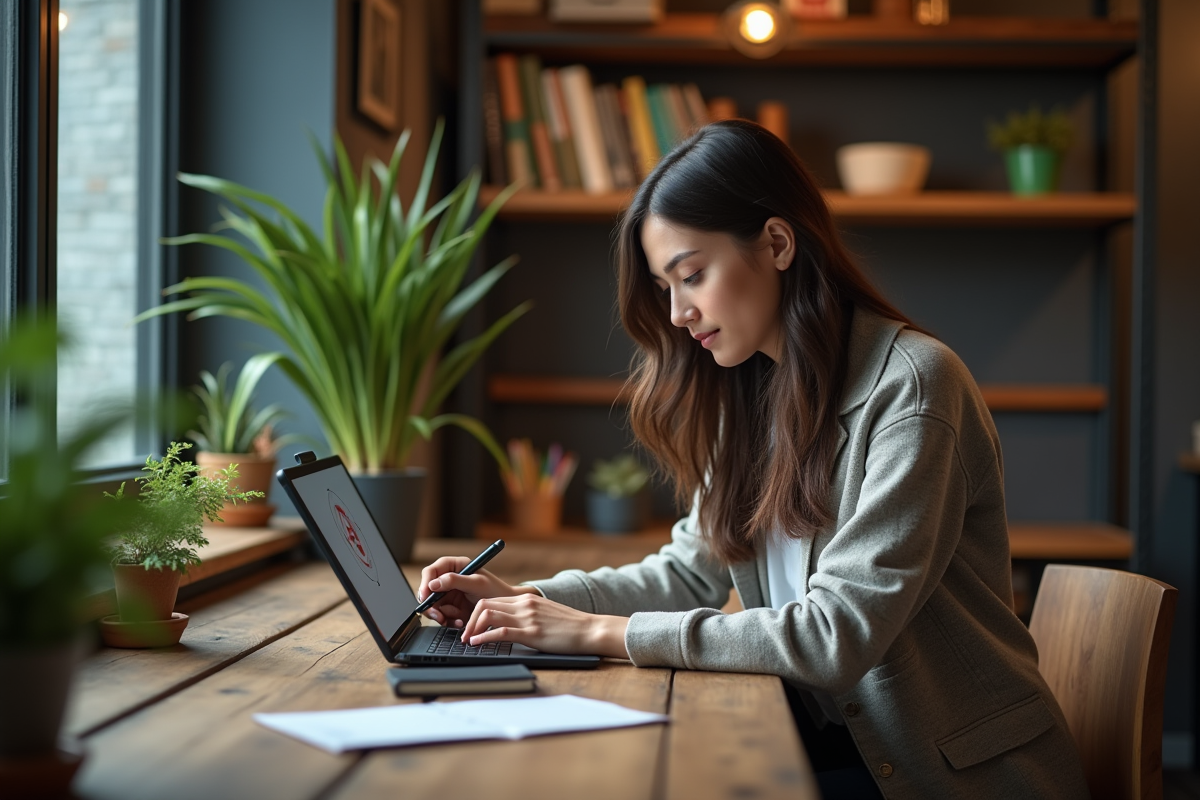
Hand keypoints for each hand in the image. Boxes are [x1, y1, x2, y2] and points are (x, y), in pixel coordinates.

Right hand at [417, 556, 536, 626]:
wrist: (505, 609)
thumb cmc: (495, 590)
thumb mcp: (476, 583)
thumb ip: (454, 581)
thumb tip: (433, 584)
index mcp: (455, 566)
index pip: (431, 571)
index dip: (425, 583)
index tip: (426, 596)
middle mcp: (449, 579)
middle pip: (428, 591)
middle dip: (432, 606)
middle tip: (439, 616)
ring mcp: (449, 594)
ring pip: (433, 606)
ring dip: (443, 615)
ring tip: (458, 618)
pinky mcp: (452, 607)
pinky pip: (442, 616)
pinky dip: (449, 621)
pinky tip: (460, 621)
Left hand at [459, 593, 629, 658]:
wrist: (590, 629)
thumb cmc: (570, 626)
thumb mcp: (545, 614)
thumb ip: (527, 616)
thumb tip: (509, 626)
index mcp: (526, 600)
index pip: (491, 600)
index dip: (475, 613)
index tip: (469, 627)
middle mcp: (524, 605)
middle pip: (484, 604)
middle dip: (469, 620)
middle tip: (464, 636)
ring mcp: (527, 617)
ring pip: (488, 615)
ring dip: (472, 629)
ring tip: (468, 642)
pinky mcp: (532, 632)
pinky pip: (501, 631)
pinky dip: (484, 637)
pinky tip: (477, 644)